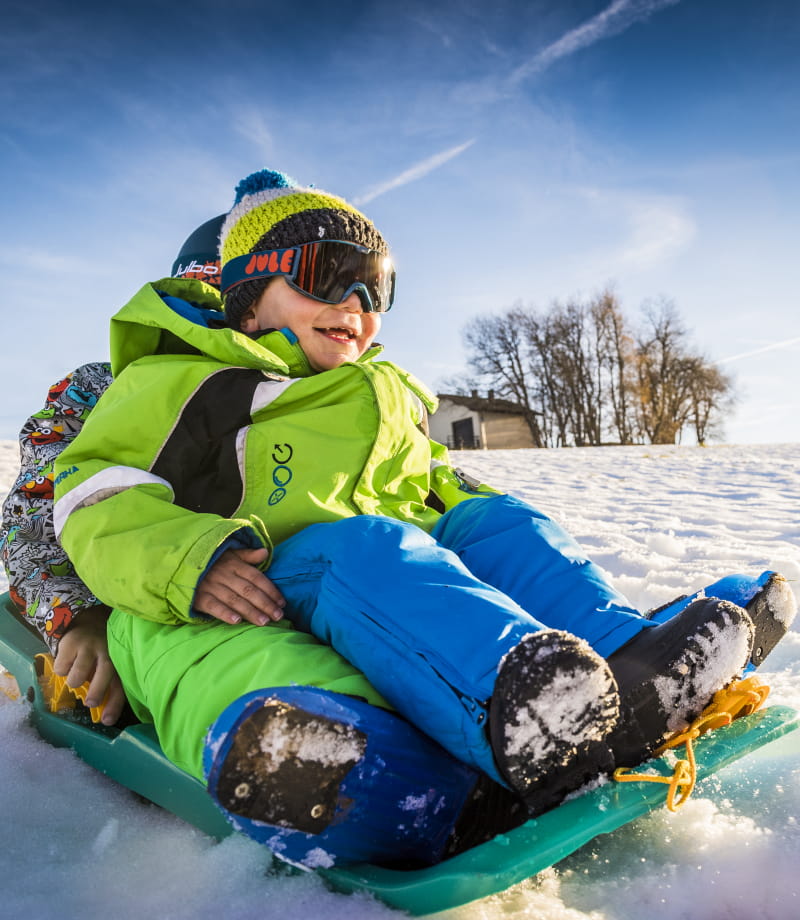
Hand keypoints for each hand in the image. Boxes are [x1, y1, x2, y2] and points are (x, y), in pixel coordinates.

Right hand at [53, 607, 126, 725]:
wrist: (88, 621)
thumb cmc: (100, 651)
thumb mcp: (109, 665)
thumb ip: (109, 685)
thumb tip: (104, 715)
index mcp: (119, 662)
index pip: (121, 684)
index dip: (115, 704)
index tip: (106, 721)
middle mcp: (107, 652)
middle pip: (106, 672)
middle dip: (98, 690)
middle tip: (90, 703)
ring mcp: (89, 647)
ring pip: (80, 672)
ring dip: (75, 681)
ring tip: (76, 681)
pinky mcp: (72, 643)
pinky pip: (62, 665)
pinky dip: (62, 670)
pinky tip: (67, 664)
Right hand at [194, 547, 284, 625]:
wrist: (179, 564)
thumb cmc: (211, 562)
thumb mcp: (229, 554)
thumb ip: (247, 555)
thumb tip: (265, 552)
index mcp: (233, 564)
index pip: (256, 578)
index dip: (270, 590)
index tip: (282, 603)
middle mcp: (224, 575)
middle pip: (248, 591)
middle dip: (265, 604)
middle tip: (278, 616)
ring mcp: (210, 586)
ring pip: (234, 600)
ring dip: (250, 612)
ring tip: (264, 622)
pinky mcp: (198, 597)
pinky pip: (213, 606)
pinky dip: (224, 613)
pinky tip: (236, 621)